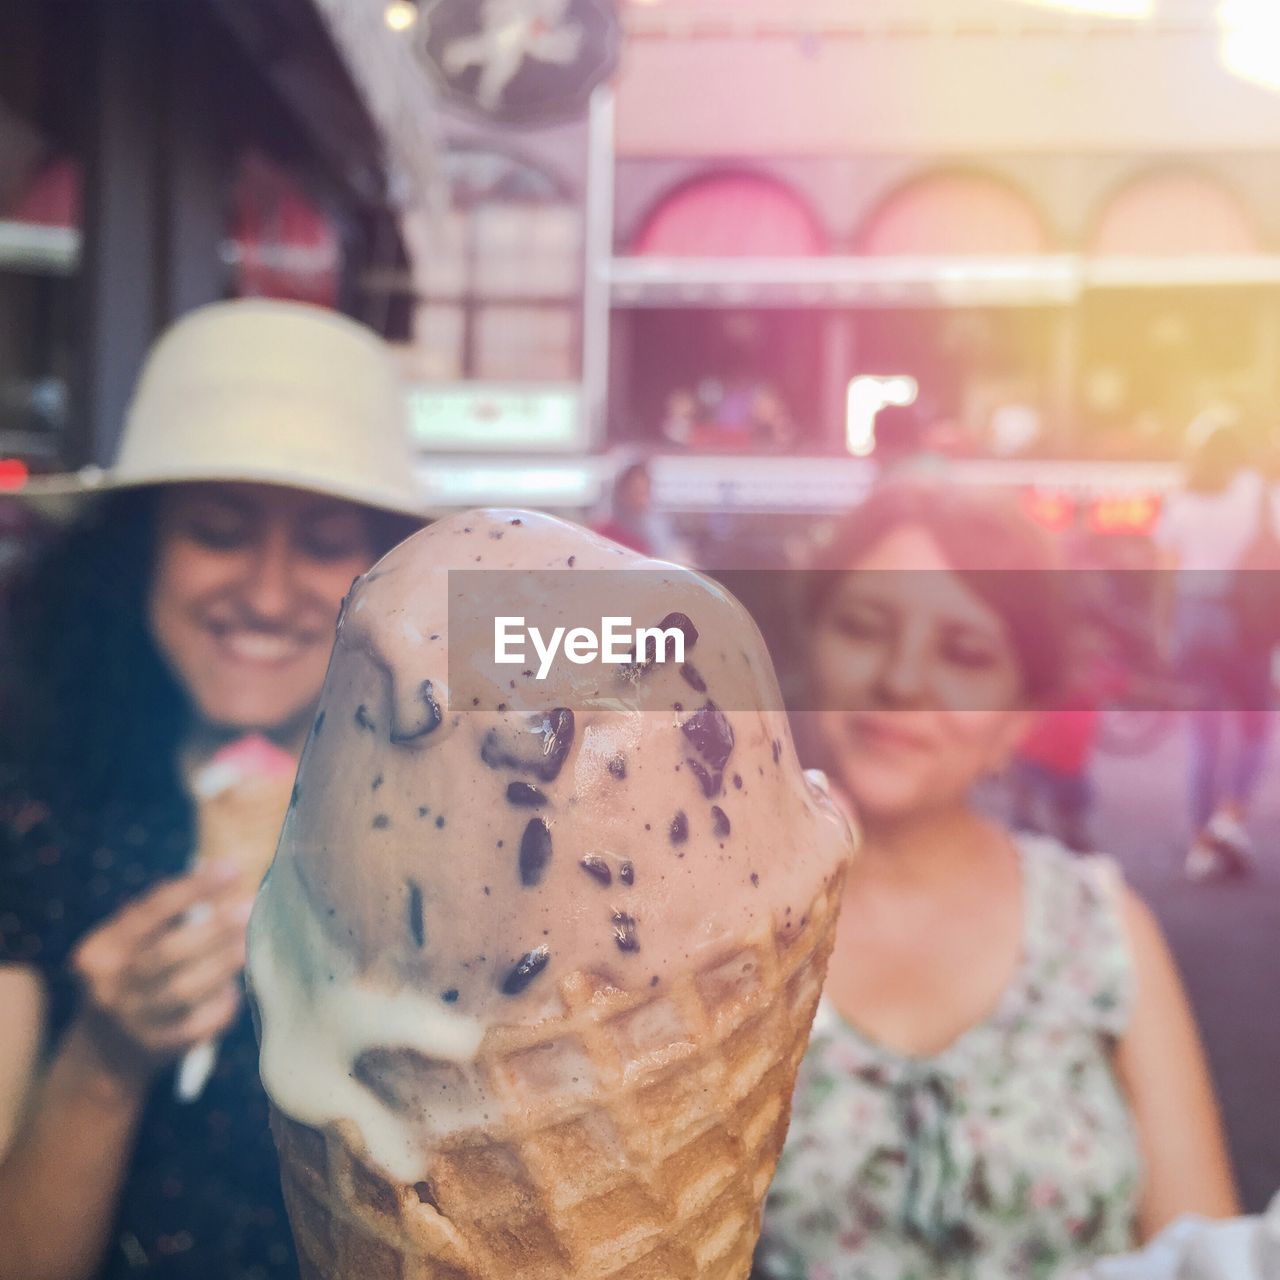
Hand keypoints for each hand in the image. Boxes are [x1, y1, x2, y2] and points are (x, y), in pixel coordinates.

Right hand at [70, 862, 253, 1082]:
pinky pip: (199, 1023)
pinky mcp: (158, 1048)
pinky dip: (222, 1002)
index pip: (148, 912)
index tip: (232, 869)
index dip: (193, 889)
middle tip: (249, 908)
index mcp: (99, 952)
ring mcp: (133, 1021)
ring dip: (223, 963)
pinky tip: (236, 988)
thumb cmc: (130, 976)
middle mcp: (110, 987)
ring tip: (249, 942)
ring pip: (184, 990)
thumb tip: (221, 873)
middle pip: (166, 953)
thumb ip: (161, 912)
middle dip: (213, 928)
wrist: (105, 1052)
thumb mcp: (126, 944)